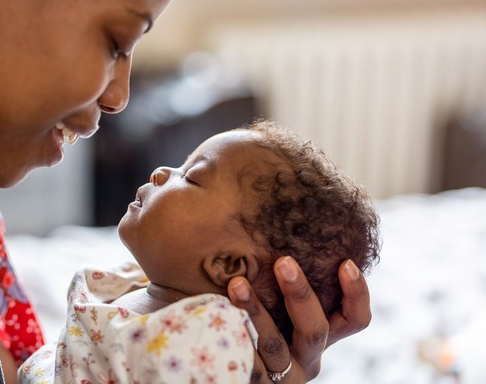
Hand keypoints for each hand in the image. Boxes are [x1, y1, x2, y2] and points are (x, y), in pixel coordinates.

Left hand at [227, 256, 370, 382]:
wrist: (215, 364)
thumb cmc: (245, 317)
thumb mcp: (271, 301)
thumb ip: (276, 271)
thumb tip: (264, 203)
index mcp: (318, 336)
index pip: (354, 319)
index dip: (356, 293)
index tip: (345, 262)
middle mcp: (306, 359)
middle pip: (316, 329)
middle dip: (301, 294)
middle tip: (283, 262)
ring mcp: (280, 377)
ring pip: (274, 345)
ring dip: (257, 312)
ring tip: (236, 284)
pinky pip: (244, 361)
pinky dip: (233, 336)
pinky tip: (214, 314)